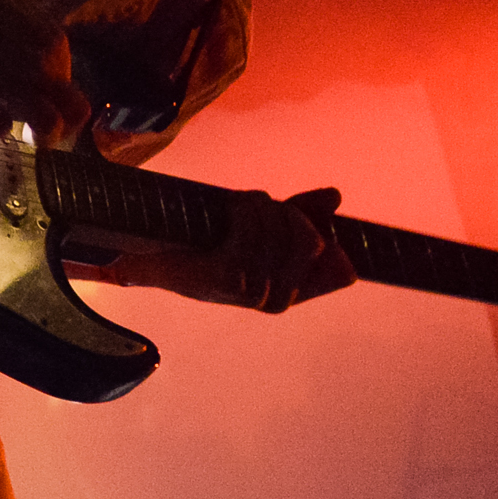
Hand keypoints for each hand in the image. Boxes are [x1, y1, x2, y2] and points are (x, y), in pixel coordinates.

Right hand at [0, 0, 88, 148]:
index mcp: (53, 43)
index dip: (58, 106)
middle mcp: (39, 63)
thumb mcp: (21, 13)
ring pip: (46, 128)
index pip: (74, 91)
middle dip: (58, 131)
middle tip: (34, 130)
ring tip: (16, 130)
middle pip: (73, 115)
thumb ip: (35, 44)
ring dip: (34, 136)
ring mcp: (9, 78)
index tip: (39, 106)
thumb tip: (41, 72)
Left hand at [101, 187, 357, 312]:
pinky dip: (244, 209)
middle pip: (313, 241)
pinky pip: (253, 231)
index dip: (324, 232)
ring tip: (239, 204)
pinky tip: (230, 207)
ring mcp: (253, 294)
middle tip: (257, 203)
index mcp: (293, 296)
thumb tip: (335, 196)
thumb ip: (303, 212)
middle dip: (287, 212)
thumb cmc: (212, 242)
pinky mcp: (227, 279)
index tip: (293, 211)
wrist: (156, 255)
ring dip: (260, 206)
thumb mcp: (264, 225)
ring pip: (281, 231)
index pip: (341, 271)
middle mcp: (278, 302)